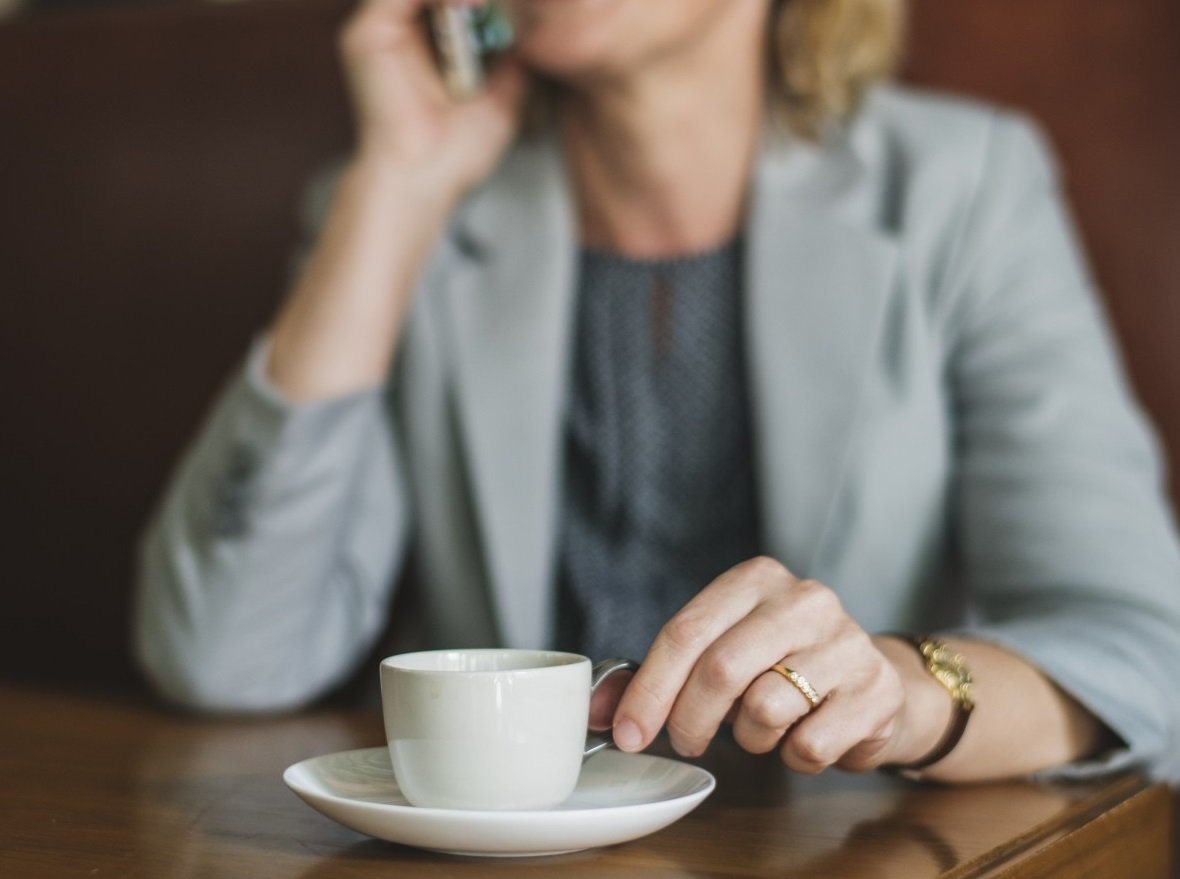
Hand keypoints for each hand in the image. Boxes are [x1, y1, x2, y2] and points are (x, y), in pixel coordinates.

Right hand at [339, 0, 526, 196]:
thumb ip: (512, 66)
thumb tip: (531, 37)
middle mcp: (402, 34)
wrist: (422, 179)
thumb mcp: (501, 102)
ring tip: (487, 0)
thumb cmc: (455, 155)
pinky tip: (471, 3)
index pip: (454, 3)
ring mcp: (382, 31)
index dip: (481, 2)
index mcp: (428, 48)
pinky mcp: (368, 34)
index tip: (522, 4)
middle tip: (506, 0)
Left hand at [611, 556, 939, 772]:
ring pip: (764, 709)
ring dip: (749, 737)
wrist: (873, 682)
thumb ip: (658, 678)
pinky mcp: (876, 691)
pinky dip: (794, 757)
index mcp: (757, 579)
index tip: (628, 733)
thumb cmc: (781, 666)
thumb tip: (599, 710)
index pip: (686, 631)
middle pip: (720, 669)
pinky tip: (804, 735)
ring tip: (763, 726)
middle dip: (688, 720)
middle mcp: (805, 600)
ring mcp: (847, 643)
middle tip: (686, 741)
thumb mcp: (720, 654)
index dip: (649, 689)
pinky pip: (808, 744)